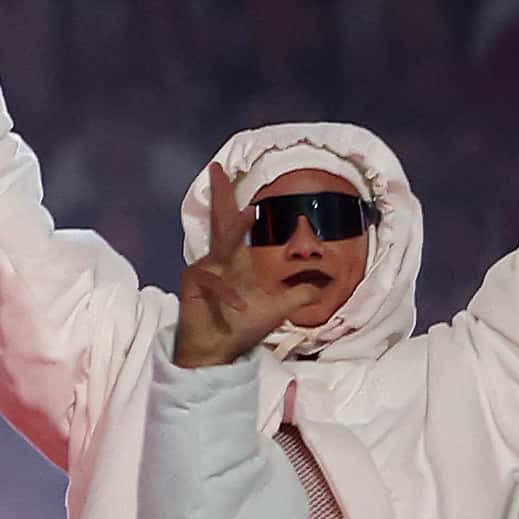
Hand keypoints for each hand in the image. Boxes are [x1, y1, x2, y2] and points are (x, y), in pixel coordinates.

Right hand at [171, 158, 318, 369]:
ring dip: (238, 228)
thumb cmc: (242, 327)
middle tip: (218, 168)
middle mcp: (219, 260)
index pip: (236, 227)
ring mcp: (205, 270)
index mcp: (236, 262)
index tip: (237, 182)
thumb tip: (323, 285)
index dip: (237, 204)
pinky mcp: (195, 283)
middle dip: (221, 194)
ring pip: (224, 245)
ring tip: (253, 210)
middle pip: (222, 221)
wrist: (217, 351)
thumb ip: (299, 295)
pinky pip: (217, 282)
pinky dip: (230, 295)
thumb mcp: (279, 309)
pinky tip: (238, 306)